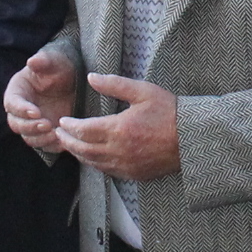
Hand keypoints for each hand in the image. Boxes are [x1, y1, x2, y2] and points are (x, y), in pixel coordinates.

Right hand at [3, 46, 79, 152]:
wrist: (76, 79)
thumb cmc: (61, 66)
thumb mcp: (55, 60)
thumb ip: (44, 61)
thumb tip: (32, 62)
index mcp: (18, 91)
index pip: (12, 103)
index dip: (21, 109)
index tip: (36, 111)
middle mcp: (21, 110)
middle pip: (16, 124)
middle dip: (30, 126)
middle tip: (47, 124)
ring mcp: (33, 123)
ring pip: (29, 137)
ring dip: (40, 138)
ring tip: (56, 134)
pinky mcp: (46, 133)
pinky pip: (45, 145)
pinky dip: (52, 146)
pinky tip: (64, 142)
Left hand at [60, 74, 180, 180]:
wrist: (192, 138)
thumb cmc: (169, 112)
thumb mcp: (142, 91)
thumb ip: (114, 85)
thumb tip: (91, 77)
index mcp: (118, 129)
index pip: (83, 130)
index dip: (69, 126)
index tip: (62, 121)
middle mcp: (119, 150)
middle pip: (84, 149)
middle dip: (68, 142)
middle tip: (59, 135)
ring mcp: (126, 165)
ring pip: (93, 162)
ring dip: (79, 154)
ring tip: (71, 146)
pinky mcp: (135, 174)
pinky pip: (108, 171)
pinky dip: (95, 164)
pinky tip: (92, 158)